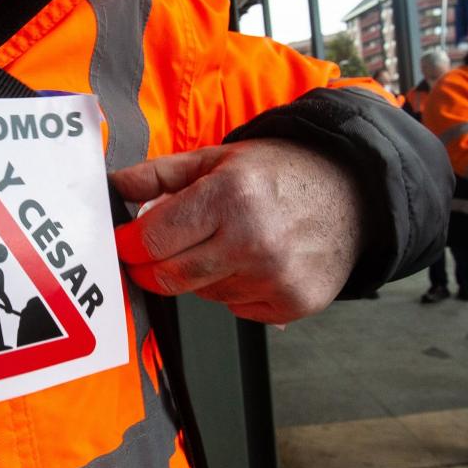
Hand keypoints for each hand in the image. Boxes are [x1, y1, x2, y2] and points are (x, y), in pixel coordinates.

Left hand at [110, 138, 364, 323]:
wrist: (353, 193)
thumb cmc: (282, 173)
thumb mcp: (218, 159)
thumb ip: (160, 175)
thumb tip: (114, 186)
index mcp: (228, 197)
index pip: (153, 240)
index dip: (130, 245)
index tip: (126, 242)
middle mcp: (252, 240)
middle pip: (170, 277)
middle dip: (151, 268)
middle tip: (155, 253)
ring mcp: (274, 277)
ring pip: (203, 294)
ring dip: (200, 275)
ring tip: (225, 244)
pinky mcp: (292, 303)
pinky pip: (236, 308)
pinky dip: (234, 290)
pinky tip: (254, 263)